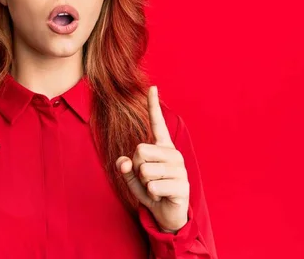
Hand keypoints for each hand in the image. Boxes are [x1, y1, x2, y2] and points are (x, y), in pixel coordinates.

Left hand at [116, 86, 188, 232]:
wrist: (168, 215)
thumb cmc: (151, 191)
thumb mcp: (133, 179)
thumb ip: (125, 168)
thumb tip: (121, 161)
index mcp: (162, 148)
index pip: (157, 123)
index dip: (153, 105)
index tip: (152, 87)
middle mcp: (173, 154)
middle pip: (140, 150)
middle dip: (136, 167)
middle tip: (147, 179)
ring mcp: (179, 169)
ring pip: (145, 170)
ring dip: (144, 183)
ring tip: (154, 187)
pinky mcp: (182, 185)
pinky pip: (153, 186)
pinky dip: (151, 194)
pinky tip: (161, 196)